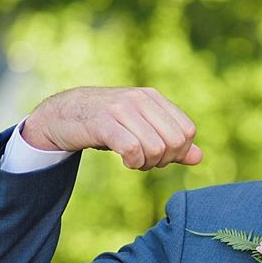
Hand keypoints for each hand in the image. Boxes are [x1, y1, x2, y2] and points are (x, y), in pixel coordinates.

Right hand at [21, 87, 201, 169]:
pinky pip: (132, 148)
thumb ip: (171, 143)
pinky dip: (133, 162)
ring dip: (147, 164)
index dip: (179, 152)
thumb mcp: (141, 128)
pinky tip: (126, 161)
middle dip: (164, 160)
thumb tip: (199, 157)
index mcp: (154, 98)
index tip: (161, 157)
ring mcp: (121, 108)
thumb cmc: (106, 123)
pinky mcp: (102, 122)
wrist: (62, 114)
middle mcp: (140, 99)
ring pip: (156, 147)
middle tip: (146, 162)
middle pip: (175, 142)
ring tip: (134, 161)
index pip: (188, 131)